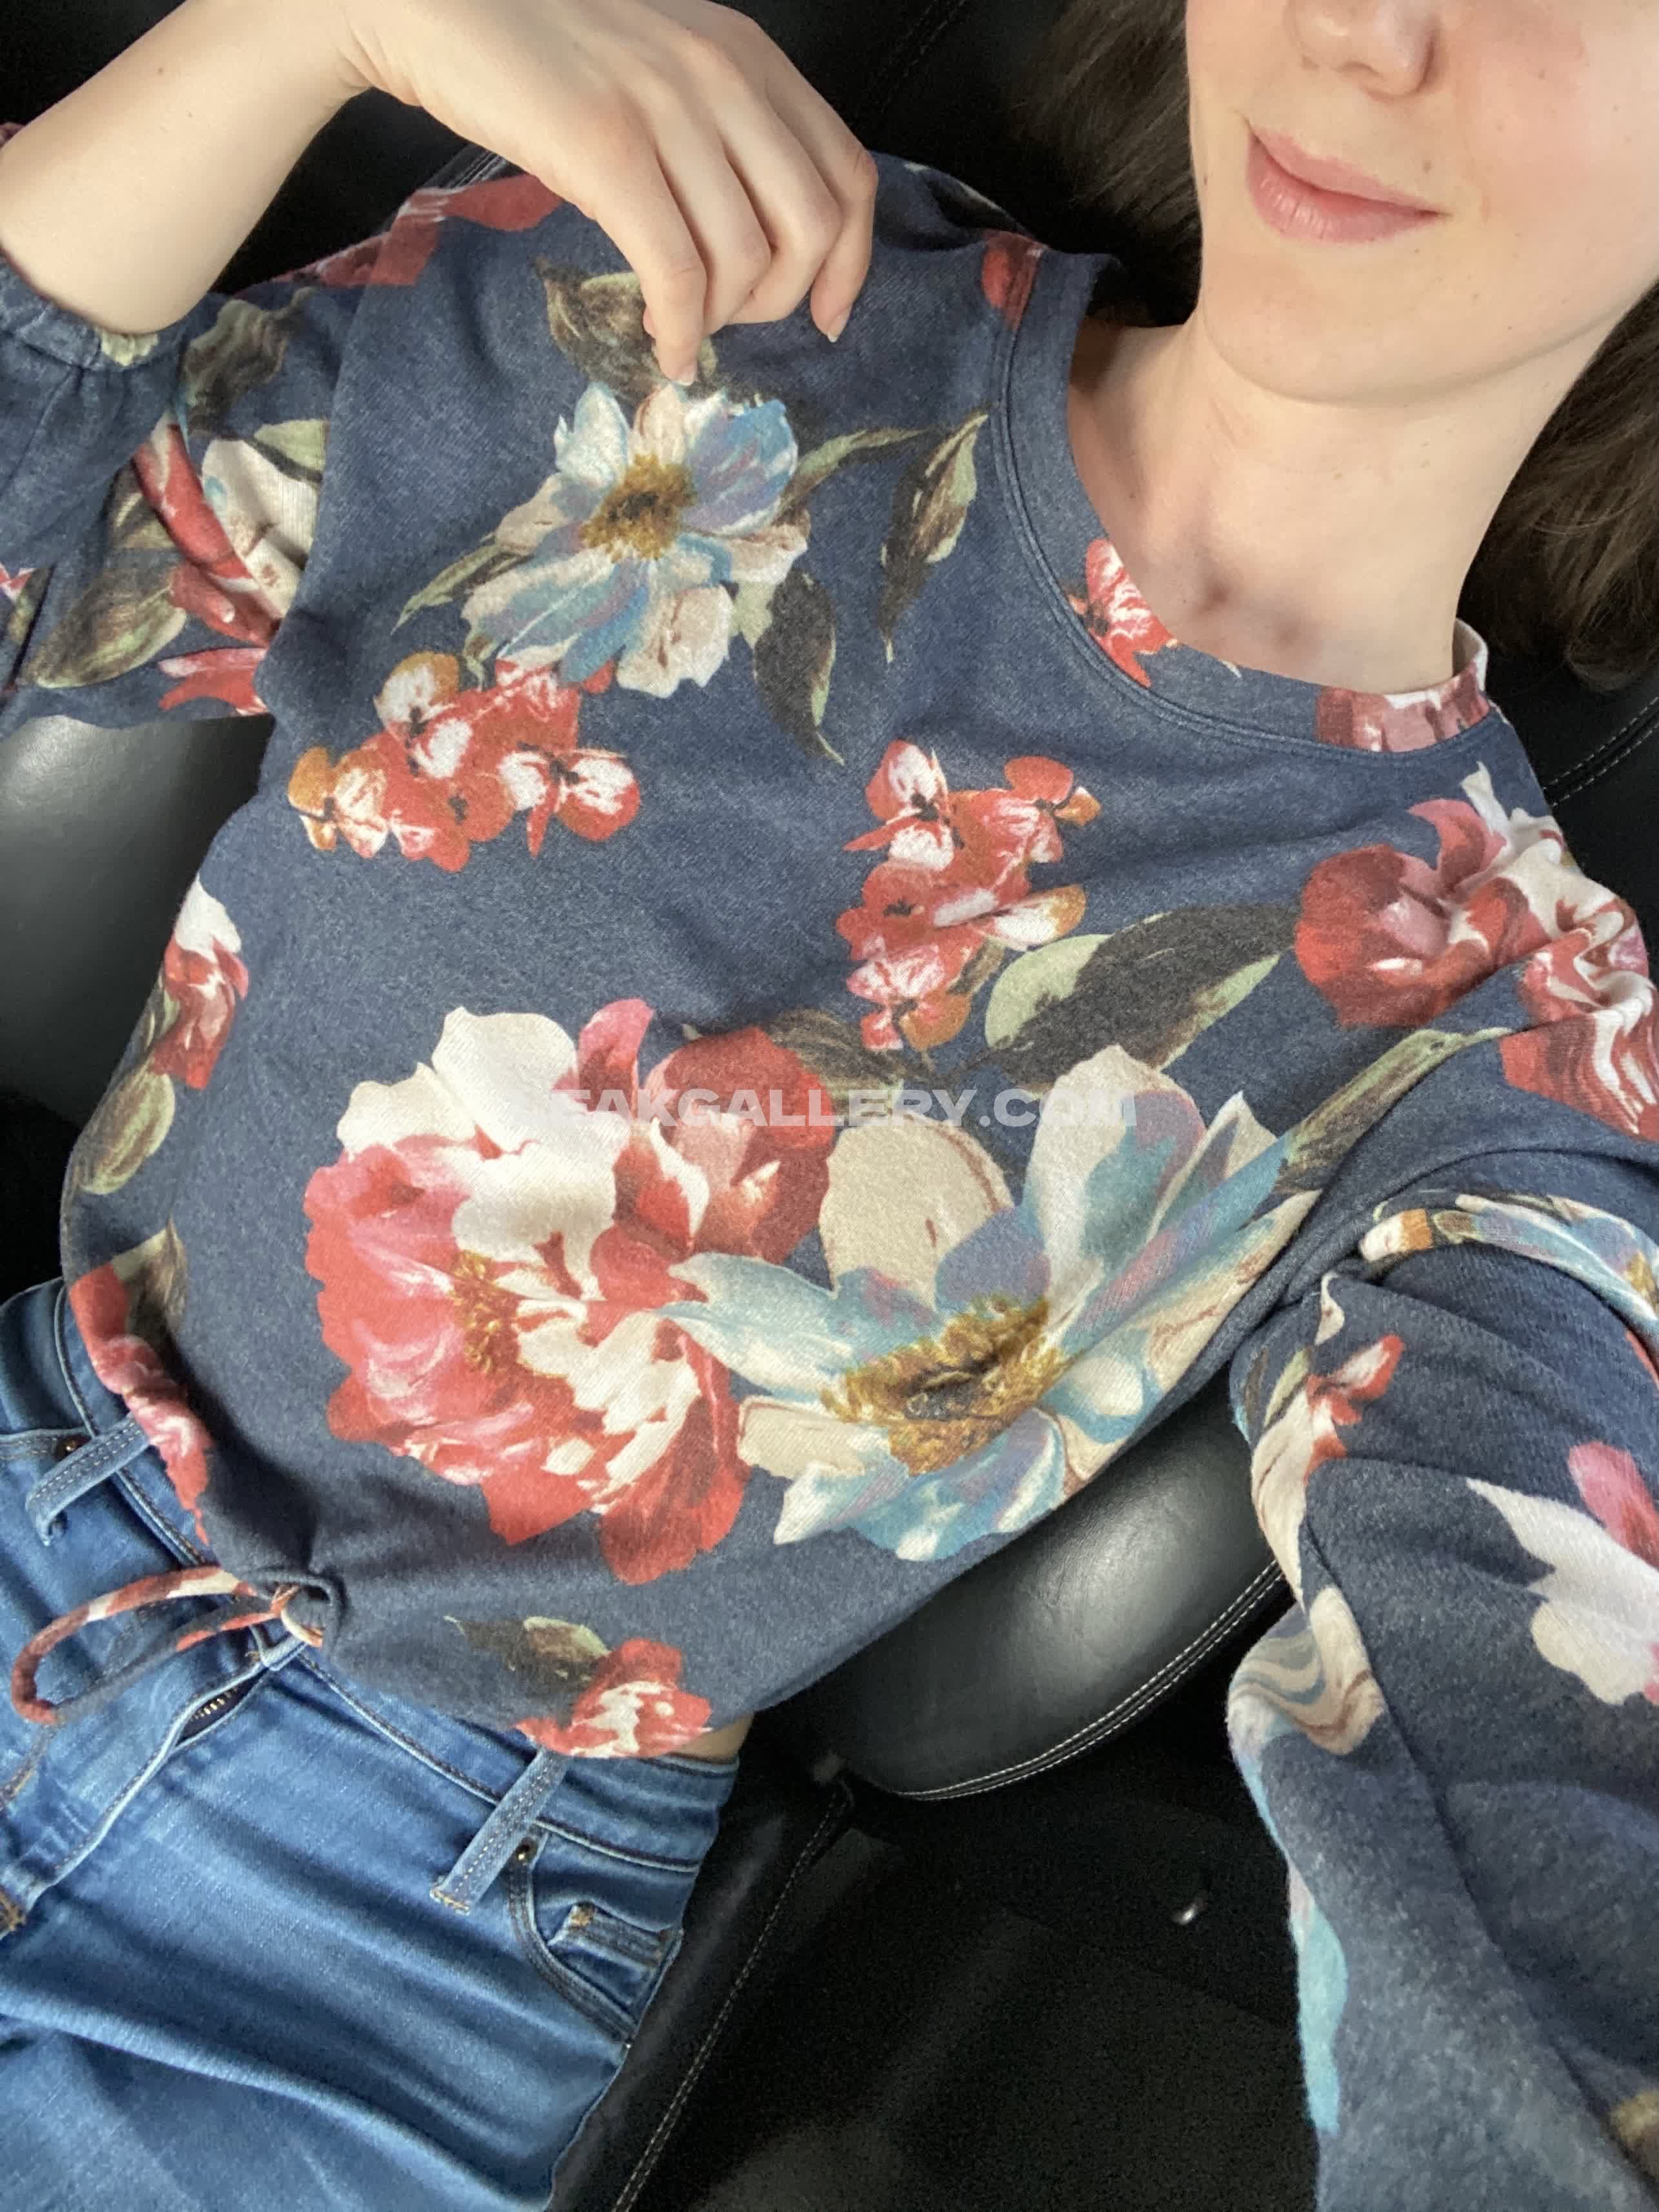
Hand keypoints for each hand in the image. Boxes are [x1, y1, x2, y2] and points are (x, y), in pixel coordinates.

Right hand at [332, 0, 876, 380]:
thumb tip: (762, 236)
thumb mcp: (663, 67)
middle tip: (732, 322)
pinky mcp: (606, 150)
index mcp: (747, 55)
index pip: (847, 174)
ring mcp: (665, 109)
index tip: (826, 314)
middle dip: (782, 301)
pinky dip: (679, 331)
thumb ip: (722, 128)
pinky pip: (676, 272)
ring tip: (681, 327)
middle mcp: (721, 74)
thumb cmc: (546, 50)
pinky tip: (663, 350)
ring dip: (719, 321)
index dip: (851, 263)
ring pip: (744, 260)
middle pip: (812, 228)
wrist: (436, 3)